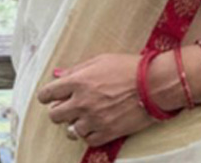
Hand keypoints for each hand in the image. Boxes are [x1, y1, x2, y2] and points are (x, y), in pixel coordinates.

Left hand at [36, 54, 154, 147]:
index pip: (48, 94)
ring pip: (71, 130)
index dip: (47, 95)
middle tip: (69, 106)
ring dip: (75, 123)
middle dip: (59, 110)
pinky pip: (88, 140)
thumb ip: (77, 69)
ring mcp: (93, 120)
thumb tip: (58, 74)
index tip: (51, 96)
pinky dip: (90, 134)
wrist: (153, 85)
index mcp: (78, 82)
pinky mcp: (106, 132)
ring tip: (86, 116)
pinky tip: (96, 124)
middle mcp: (82, 103)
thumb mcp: (101, 60)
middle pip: (55, 115)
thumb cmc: (129, 68)